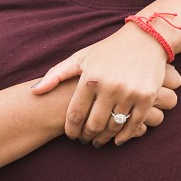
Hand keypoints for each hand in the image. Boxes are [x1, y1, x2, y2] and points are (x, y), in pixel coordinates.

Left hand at [33, 25, 180, 145]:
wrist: (145, 40)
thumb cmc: (108, 50)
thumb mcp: (81, 58)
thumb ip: (56, 74)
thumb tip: (34, 91)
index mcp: (90, 77)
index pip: (75, 114)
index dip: (71, 129)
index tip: (71, 135)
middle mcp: (110, 86)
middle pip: (93, 124)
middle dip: (87, 136)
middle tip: (85, 140)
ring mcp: (129, 93)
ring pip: (113, 127)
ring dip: (104, 139)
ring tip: (98, 141)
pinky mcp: (147, 98)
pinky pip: (133, 125)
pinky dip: (124, 136)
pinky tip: (116, 140)